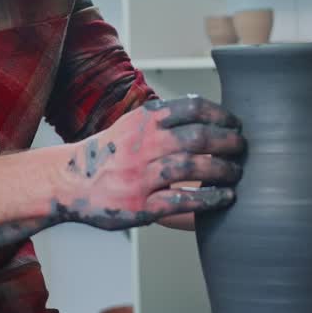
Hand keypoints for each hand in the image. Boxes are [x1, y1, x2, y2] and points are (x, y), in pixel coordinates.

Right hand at [56, 95, 245, 230]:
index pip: (192, 108)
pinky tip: (224, 197)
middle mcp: (143, 145)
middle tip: (242, 148)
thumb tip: (203, 107)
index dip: (221, 115)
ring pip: (193, 167)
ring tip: (236, 173)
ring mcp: (141, 176)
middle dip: (228, 142)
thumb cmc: (108, 154)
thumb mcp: (131, 125)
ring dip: (223, 170)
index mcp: (144, 121)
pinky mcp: (141, 205)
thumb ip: (162, 118)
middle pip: (199, 137)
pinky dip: (208, 198)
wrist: (69, 181)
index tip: (235, 124)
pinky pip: (182, 200)